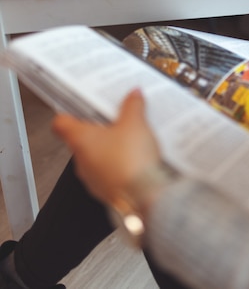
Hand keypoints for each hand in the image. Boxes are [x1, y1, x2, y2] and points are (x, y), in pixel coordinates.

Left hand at [52, 89, 161, 214]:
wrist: (144, 198)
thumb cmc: (131, 161)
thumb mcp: (135, 124)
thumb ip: (132, 106)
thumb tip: (133, 95)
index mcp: (80, 140)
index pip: (61, 124)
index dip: (68, 113)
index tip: (78, 107)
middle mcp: (82, 161)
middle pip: (82, 139)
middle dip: (100, 128)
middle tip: (116, 117)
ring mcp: (93, 179)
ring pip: (97, 156)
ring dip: (111, 147)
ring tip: (131, 137)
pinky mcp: (108, 192)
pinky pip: (110, 172)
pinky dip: (121, 164)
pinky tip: (137, 158)